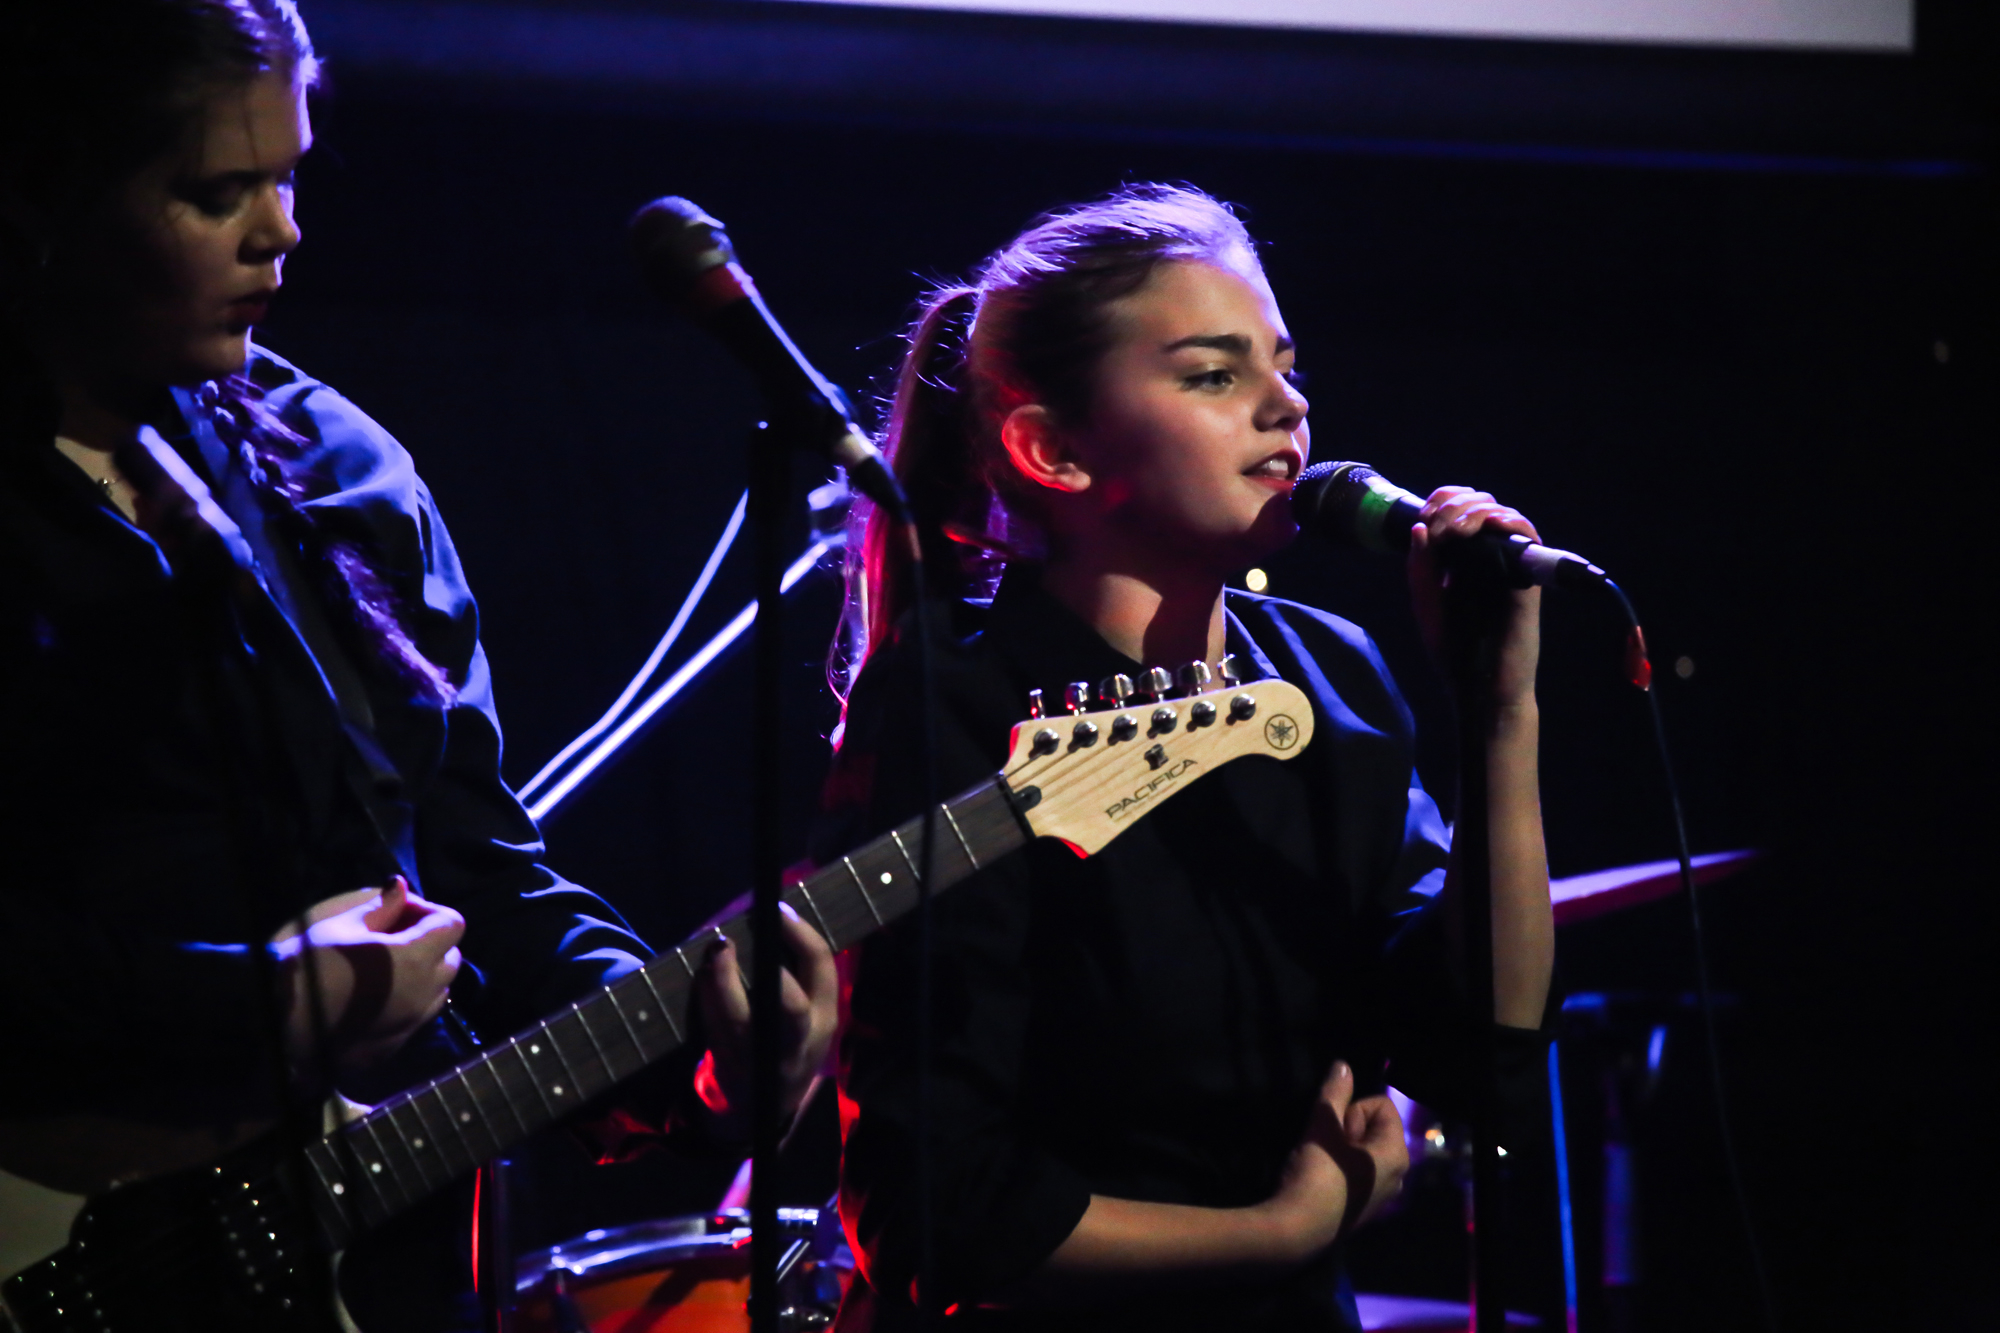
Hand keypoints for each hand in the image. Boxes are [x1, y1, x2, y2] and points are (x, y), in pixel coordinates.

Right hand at [273, 877, 464, 1074]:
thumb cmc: (307, 964)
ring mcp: (409, 1025)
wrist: (273, 1021)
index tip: (399, 910)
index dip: (429, 911)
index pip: (453, 924)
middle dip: (431, 942)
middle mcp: (423, 995)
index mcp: (415, 959)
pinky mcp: (392, 1049)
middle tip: (393, 936)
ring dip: (424, 975)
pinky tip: (373, 997)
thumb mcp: (341, 925)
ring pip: (438, 992)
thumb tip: (400, 887)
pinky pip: (416, 1019)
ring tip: (385, 968)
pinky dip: (408, 1003)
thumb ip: (381, 907)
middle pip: (451, 959)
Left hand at [692, 903, 839, 1137]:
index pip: (822, 969)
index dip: (800, 933)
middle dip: (768, 968)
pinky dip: (706, 996)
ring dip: (723, 979)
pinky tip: (702, 973)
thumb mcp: (815, 1014)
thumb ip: (806, 975)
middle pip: (791, 1006)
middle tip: (743, 938)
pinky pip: (714, 1026)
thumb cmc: (792, 1042)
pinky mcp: (730, 1063)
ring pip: (741, 1019)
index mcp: (825, 1018)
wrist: (767, 1106)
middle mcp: (797, 1040)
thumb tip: (776, 916)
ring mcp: (762, 1055)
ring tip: (717, 949)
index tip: (778, 908)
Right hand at [1258, 1061, 1409, 1261]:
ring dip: (1340, 1148)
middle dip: (1347, 1128)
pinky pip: (1356, 1174)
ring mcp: (1381, 1197)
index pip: (1381, 1105)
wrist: (1296, 1232)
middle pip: (1374, 1128)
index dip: (1352, 1109)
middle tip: (1325, 1146)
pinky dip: (1339, 1169)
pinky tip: (1319, 1179)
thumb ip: (1334, 1094)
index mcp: (1397, 1154)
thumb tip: (1343, 1065)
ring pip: (1363, 1151)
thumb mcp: (1323, 1128)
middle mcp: (1398, 1176)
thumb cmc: (1317, 1175)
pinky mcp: (1363, 1211)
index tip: (1334, 1130)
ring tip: (1320, 1162)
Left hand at [1406, 486, 1542, 710]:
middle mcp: (1486, 555)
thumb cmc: (1454, 650)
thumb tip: (1418, 527)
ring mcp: (1508, 563)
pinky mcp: (1529, 575)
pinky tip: (1484, 529)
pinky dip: (1506, 521)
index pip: (1456, 510)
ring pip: (1501, 513)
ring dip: (1475, 511)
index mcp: (1460, 558)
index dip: (1443, 500)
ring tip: (1454, 531)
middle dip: (1454, 503)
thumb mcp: (1426, 604)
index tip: (1426, 515)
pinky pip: (1526, 534)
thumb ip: (1420, 568)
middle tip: (1438, 524)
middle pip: (1479, 503)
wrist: (1482, 685)